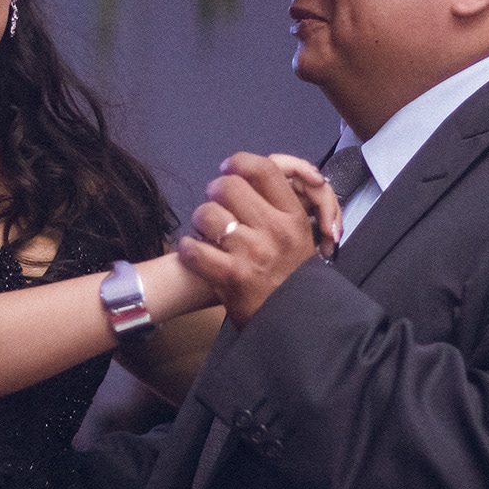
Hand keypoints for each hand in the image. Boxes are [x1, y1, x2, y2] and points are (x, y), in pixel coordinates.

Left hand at [178, 153, 328, 324]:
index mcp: (292, 216)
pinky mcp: (230, 276)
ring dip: (200, 223)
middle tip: (216, 209)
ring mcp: (251, 252)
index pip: (263, 169)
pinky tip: (195, 254)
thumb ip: (276, 207)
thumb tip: (244, 177)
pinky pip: (194, 249)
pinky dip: (189, 250)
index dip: (238, 163)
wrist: (298, 324)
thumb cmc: (293, 279)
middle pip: (228, 186)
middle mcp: (273, 229)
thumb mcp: (300, 237)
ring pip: (207, 214)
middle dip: (215, 194)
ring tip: (207, 235)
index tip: (228, 170)